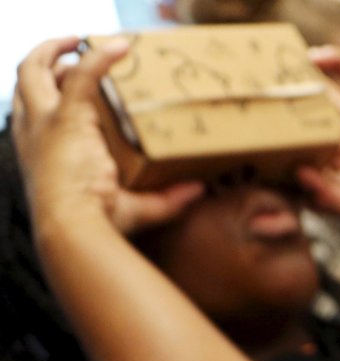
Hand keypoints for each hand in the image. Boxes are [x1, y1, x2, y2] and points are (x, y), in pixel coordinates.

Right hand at [11, 39, 202, 238]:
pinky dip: (101, 58)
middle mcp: (35, 130)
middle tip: (73, 50)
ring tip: (86, 39)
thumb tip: (199, 190)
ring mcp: (46, 121)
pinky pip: (83, 75)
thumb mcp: (134, 209)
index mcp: (39, 148)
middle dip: (47, 61)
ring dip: (58, 49)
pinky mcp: (66, 118)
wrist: (73, 230)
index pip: (35, 107)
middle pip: (27, 79)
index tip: (71, 85)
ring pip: (36, 68)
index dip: (49, 92)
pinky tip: (123, 46)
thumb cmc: (95, 227)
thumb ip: (167, 200)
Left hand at [297, 48, 339, 240]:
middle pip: (327, 90)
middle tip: (286, 60)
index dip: (289, 100)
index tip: (267, 90)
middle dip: (308, 74)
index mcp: (336, 146)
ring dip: (338, 62)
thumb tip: (297, 172)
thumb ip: (322, 191)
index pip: (307, 116)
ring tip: (318, 55)